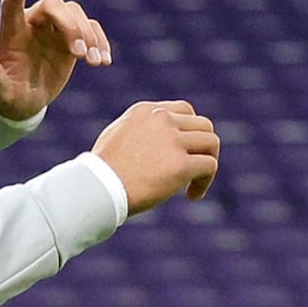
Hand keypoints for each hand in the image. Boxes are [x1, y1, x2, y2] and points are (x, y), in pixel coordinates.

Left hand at [0, 0, 109, 121]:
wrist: (24, 100)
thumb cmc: (7, 95)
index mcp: (11, 32)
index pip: (11, 6)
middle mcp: (33, 23)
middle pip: (53, 5)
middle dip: (69, 25)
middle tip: (78, 54)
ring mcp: (54, 27)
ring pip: (75, 13)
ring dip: (89, 35)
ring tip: (93, 62)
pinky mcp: (73, 37)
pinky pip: (91, 28)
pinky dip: (100, 42)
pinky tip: (104, 62)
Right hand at [92, 100, 220, 213]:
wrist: (96, 189)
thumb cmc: (101, 172)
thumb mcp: (117, 136)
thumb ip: (140, 129)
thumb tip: (155, 139)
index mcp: (146, 111)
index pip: (184, 110)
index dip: (189, 131)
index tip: (182, 151)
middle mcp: (162, 120)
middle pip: (203, 125)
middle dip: (202, 146)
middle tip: (193, 169)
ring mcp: (173, 141)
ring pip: (211, 143)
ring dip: (208, 162)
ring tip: (194, 184)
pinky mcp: (181, 164)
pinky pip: (209, 166)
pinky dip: (204, 182)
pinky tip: (192, 195)